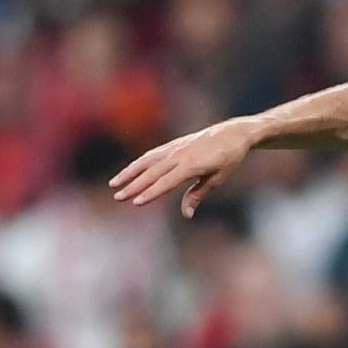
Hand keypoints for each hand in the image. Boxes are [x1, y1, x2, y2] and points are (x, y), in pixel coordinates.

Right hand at [110, 118, 259, 216]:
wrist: (233, 133)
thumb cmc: (228, 158)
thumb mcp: (217, 178)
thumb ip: (198, 194)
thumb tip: (186, 214)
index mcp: (191, 165)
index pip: (166, 182)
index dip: (151, 193)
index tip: (137, 202)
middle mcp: (179, 155)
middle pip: (151, 173)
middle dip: (134, 186)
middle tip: (118, 197)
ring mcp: (174, 148)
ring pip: (146, 161)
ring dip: (129, 172)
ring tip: (114, 183)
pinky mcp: (173, 144)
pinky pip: (152, 154)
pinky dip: (139, 163)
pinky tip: (130, 170)